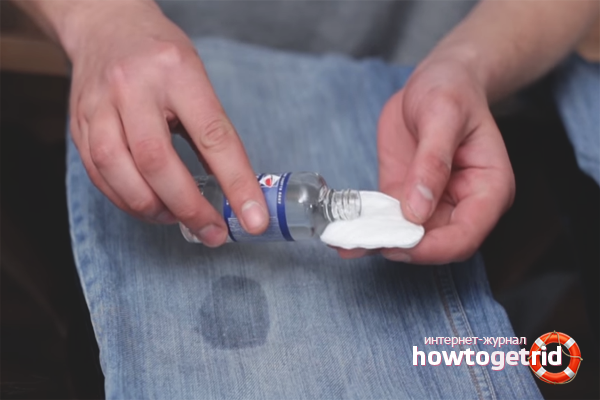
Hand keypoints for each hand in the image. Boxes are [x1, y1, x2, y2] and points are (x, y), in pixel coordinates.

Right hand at [66, 1, 267, 246]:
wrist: (106, 25)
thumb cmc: (160, 55)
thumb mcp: (197, 79)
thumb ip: (210, 131)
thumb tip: (233, 187)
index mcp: (177, 72)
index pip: (213, 137)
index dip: (237, 183)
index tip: (253, 219)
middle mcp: (133, 87)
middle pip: (156, 161)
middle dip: (188, 207)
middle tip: (212, 231)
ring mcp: (98, 105)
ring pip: (117, 171)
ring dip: (151, 208)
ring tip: (176, 218)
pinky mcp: (78, 123)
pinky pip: (97, 173)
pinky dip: (124, 199)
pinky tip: (146, 205)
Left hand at [339, 56, 514, 263]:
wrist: (437, 79)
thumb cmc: (452, 90)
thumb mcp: (443, 114)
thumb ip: (432, 161)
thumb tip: (417, 210)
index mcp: (488, 189)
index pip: (465, 237)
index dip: (432, 248)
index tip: (397, 243)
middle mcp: (464, 204)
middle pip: (436, 245)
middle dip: (401, 248)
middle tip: (363, 242)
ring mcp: (434, 204)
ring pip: (409, 239)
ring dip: (378, 242)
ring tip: (344, 242)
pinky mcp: (407, 198)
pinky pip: (389, 221)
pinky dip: (369, 228)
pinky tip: (343, 233)